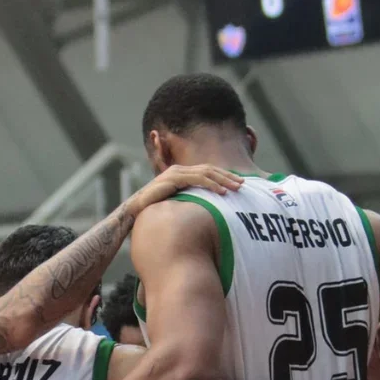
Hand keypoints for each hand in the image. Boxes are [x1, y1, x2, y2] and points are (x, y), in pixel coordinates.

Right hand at [125, 165, 242, 215]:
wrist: (136, 210)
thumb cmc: (156, 210)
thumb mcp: (177, 203)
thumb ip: (190, 201)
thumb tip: (205, 209)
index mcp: (182, 174)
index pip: (207, 171)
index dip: (223, 176)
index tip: (238, 183)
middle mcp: (180, 170)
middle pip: (209, 169)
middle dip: (228, 176)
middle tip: (243, 184)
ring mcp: (177, 172)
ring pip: (206, 173)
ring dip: (223, 180)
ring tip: (236, 188)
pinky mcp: (174, 178)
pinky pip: (197, 179)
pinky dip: (212, 185)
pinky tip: (222, 192)